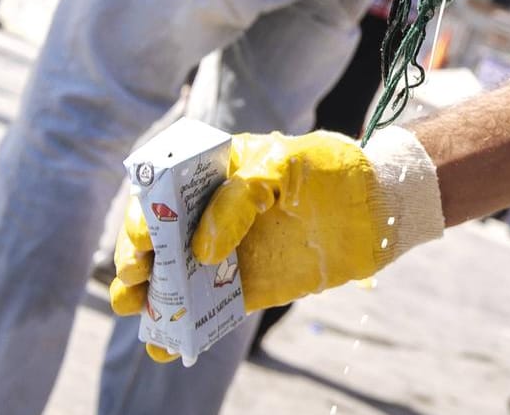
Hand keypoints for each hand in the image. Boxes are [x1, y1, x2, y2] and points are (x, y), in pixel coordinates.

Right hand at [110, 127, 443, 361]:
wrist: (375, 206)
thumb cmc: (329, 170)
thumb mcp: (283, 163)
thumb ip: (240, 197)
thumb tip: (203, 250)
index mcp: (212, 175)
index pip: (162, 195)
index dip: (144, 217)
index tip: (146, 239)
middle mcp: (210, 216)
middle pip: (157, 241)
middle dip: (137, 260)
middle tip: (135, 278)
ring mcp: (226, 253)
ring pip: (174, 279)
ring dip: (149, 297)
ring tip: (137, 310)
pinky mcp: (246, 287)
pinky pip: (207, 309)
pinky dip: (185, 328)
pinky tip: (165, 346)